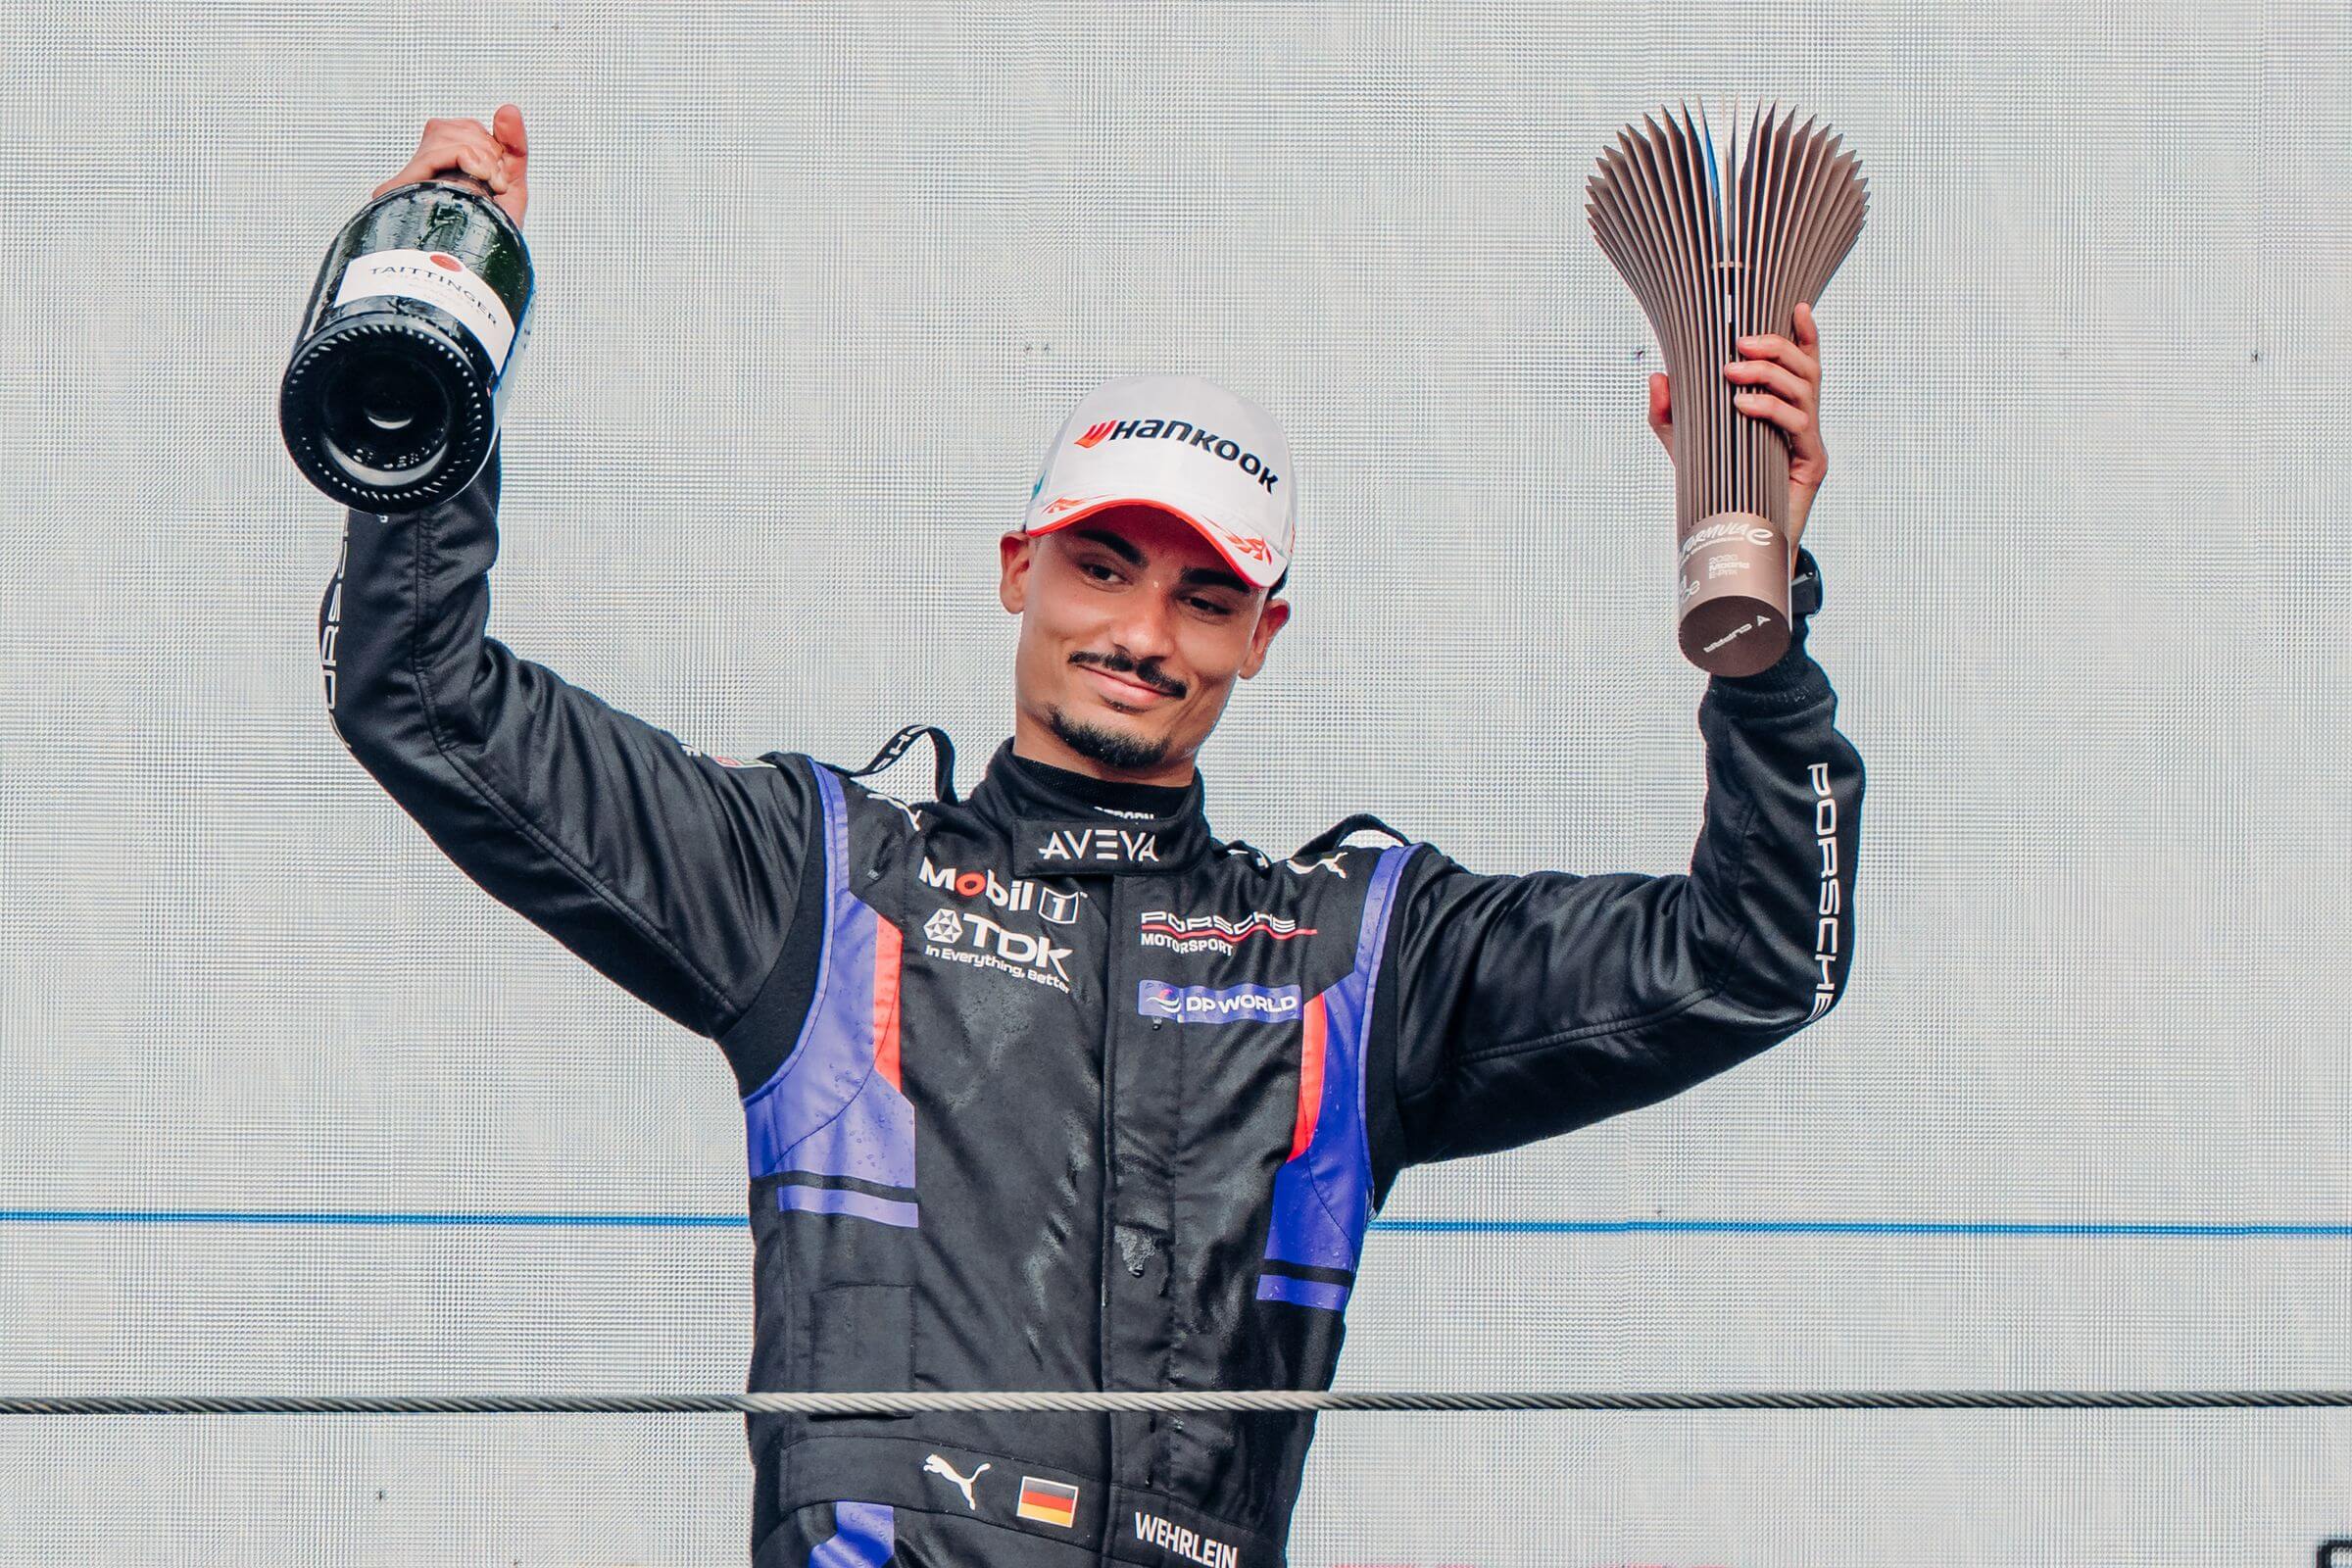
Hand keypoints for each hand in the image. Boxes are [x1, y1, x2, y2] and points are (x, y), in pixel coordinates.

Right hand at [371, 104, 529, 228]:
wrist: (480, 282)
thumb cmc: (493, 243)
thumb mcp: (512, 188)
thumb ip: (513, 147)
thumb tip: (509, 109)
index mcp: (439, 176)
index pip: (461, 130)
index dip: (490, 145)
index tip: (501, 180)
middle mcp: (418, 177)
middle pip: (451, 127)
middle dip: (486, 149)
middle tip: (496, 184)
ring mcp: (407, 183)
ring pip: (443, 132)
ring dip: (480, 155)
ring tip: (489, 186)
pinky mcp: (401, 190)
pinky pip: (439, 148)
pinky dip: (468, 156)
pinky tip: (479, 178)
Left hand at [1646, 300, 1826, 551]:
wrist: (1736, 540)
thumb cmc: (1717, 487)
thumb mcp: (1684, 445)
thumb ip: (1668, 412)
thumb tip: (1656, 375)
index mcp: (1783, 406)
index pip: (1803, 361)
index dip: (1807, 333)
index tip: (1798, 305)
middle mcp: (1803, 418)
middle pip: (1806, 367)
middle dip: (1774, 349)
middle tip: (1737, 346)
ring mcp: (1810, 440)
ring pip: (1806, 389)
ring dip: (1769, 374)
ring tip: (1732, 373)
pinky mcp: (1812, 463)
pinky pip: (1798, 424)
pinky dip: (1771, 409)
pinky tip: (1743, 406)